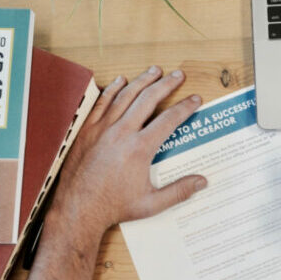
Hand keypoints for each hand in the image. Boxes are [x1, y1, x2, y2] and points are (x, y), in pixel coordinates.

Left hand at [30, 67, 206, 279]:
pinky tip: (121, 81)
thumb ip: (179, 191)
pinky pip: (102, 103)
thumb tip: (202, 182)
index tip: (195, 99)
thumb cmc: (113, 207)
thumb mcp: (151, 204)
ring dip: (142, 81)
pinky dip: (113, 89)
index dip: (185, 107)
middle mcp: (122, 133)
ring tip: (154, 70)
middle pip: (148, 99)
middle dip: (166, 84)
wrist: (78, 209)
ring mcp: (102, 129)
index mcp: (140, 149)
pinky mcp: (87, 131)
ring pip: (125, 96)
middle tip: (178, 75)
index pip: (169, 119)